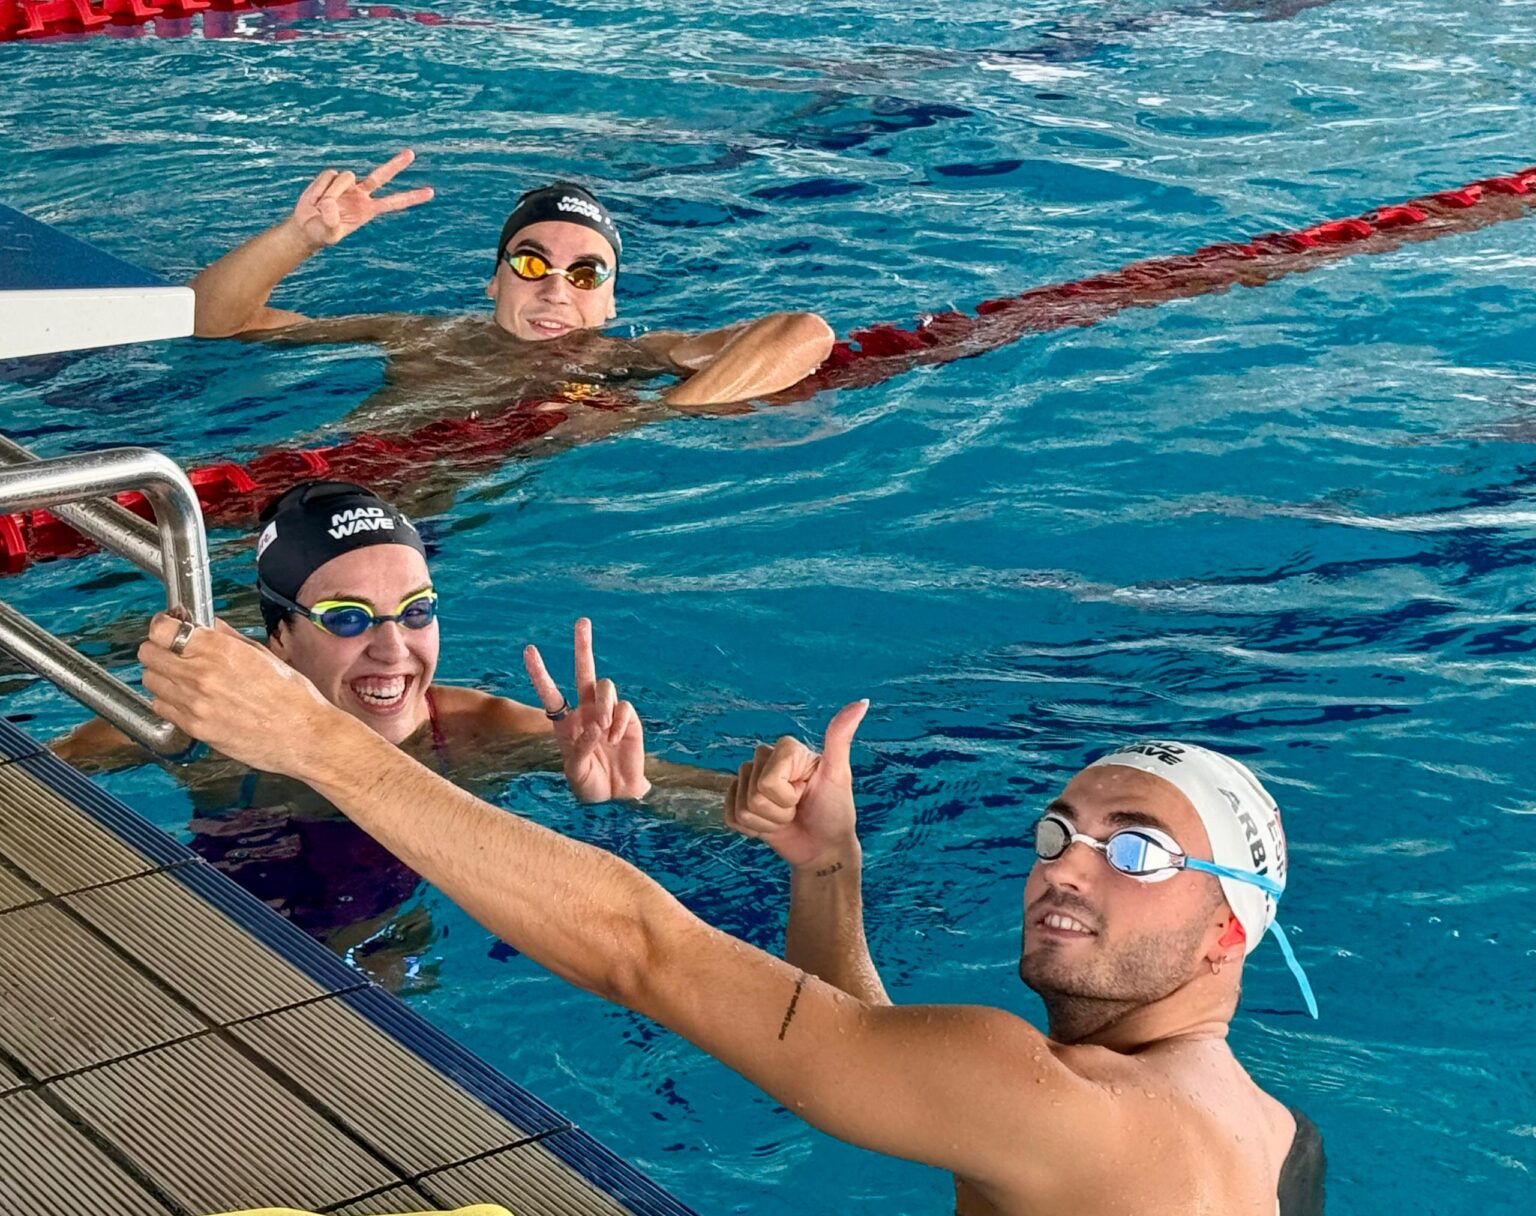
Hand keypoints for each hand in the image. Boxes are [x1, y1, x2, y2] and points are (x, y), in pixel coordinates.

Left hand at [138, 614, 340, 776]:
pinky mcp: (193, 727)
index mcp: (221, 650)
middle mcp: (201, 674)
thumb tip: (207, 625)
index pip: (162, 630)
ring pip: (150, 679)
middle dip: (159, 649)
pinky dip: (168, 700)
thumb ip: (228, 638)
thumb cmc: (292, 697)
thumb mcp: (263, 655)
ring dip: (161, 675)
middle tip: (173, 652)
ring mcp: (194, 703)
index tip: (168, 628)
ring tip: (181, 678)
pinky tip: (187, 699)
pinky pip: (160, 707)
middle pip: (148, 653)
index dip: (162, 627)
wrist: (303, 735)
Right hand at [289, 149, 433, 248]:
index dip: (411, 198)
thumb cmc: (321, 233)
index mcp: (368, 210)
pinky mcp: (332, 177)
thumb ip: (331, 222)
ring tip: (321, 207)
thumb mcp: (329, 234)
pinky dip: (320, 188)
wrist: (306, 226)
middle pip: (381, 176)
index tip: (430, 192)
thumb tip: (331, 203)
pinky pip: (328, 175)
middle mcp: (361, 194)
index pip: (394, 202)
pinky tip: (316, 199)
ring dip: (331, 192)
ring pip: (346, 176)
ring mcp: (347, 184)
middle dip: (396, 164)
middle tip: (412, 154)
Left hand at [523, 618, 650, 802]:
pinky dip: (618, 722)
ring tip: (602, 729)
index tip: (529, 650)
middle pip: (584, 671)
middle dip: (583, 646)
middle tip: (582, 621)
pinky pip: (623, 708)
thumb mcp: (576, 771)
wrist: (618, 795)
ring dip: (602, 704)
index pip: (551, 693)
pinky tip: (615, 740)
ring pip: (605, 687)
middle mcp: (586, 711)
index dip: (540, 673)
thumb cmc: (590, 784)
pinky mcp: (628, 718)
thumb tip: (595, 724)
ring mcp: (608, 712)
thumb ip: (581, 748)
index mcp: (566, 722)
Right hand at [724, 700, 867, 869]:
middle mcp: (764, 759)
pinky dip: (754, 830)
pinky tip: (773, 826)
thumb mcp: (839, 775)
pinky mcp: (738, 802)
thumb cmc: (835, 811)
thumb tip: (862, 702)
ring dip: (768, 823)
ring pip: (742, 809)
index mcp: (785, 748)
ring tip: (789, 817)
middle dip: (779, 812)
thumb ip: (840, 739)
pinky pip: (731, 818)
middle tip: (799, 808)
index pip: (767, 780)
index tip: (807, 792)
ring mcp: (749, 781)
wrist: (824, 848)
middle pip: (754, 795)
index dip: (787, 796)